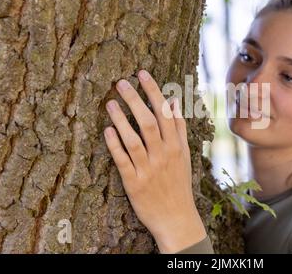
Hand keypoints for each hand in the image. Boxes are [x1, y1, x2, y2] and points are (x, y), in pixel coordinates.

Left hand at [103, 70, 206, 252]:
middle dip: (135, 100)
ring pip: (134, 139)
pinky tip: (106, 131)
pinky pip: (123, 161)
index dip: (153, 91)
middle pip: (149, 122)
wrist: (176, 217)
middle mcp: (163, 155)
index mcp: (176, 146)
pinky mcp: (134, 183)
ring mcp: (148, 169)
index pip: (165, 113)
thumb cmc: (179, 183)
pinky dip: (115, 145)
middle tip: (120, 82)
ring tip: (110, 102)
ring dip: (121, 119)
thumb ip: (179, 128)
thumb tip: (173, 102)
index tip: (142, 73)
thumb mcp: (185, 154)